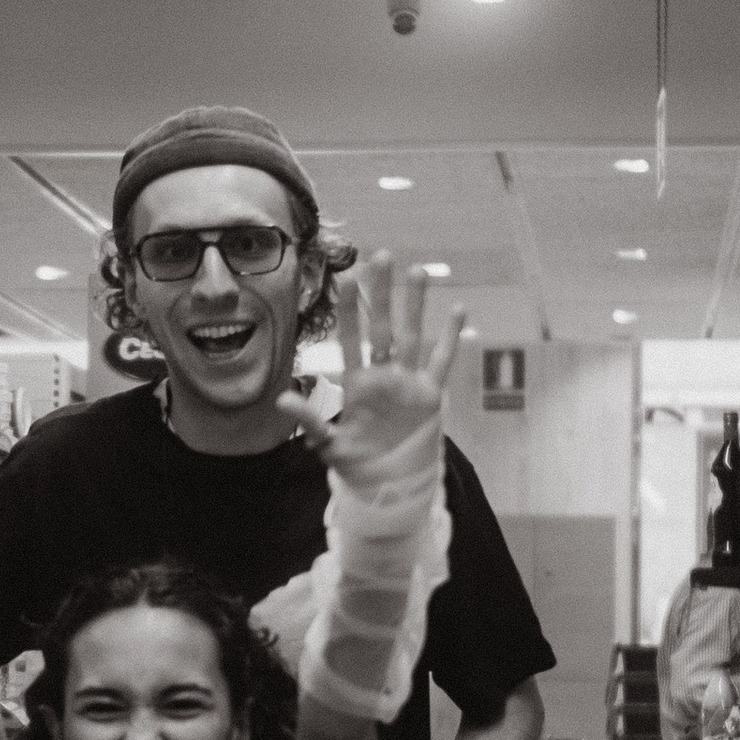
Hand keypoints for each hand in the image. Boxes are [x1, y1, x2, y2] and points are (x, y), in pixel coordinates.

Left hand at [277, 255, 466, 479]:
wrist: (388, 484)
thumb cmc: (356, 461)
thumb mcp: (328, 442)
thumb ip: (310, 419)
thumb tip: (282, 399)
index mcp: (358, 382)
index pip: (351, 339)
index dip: (349, 311)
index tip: (345, 279)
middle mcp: (383, 374)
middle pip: (382, 327)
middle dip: (382, 293)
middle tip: (382, 255)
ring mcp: (408, 381)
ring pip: (413, 335)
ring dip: (416, 304)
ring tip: (418, 270)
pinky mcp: (431, 394)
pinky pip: (442, 362)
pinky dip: (451, 338)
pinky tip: (458, 310)